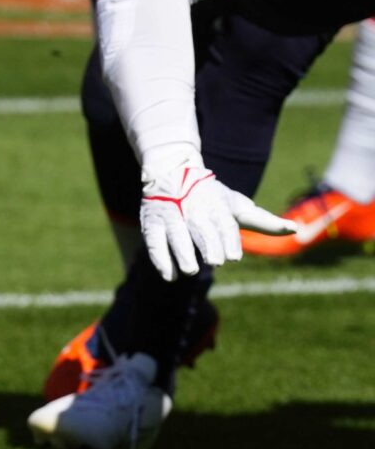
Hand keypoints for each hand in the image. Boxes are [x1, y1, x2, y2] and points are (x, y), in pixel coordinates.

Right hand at [137, 156, 292, 279]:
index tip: (232, 257)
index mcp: (217, 206)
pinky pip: (154, 241)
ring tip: (190, 269)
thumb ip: (264, 222)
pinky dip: (160, 258)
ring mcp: (171, 215)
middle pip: (201, 229)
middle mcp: (193, 209)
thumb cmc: (211, 197)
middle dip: (208, 244)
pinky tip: (170, 275)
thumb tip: (296, 229)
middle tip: (215, 261)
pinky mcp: (151, 222)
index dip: (228, 240)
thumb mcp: (237, 206)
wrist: (172, 173)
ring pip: (176, 234)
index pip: (223, 224)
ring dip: (182, 252)